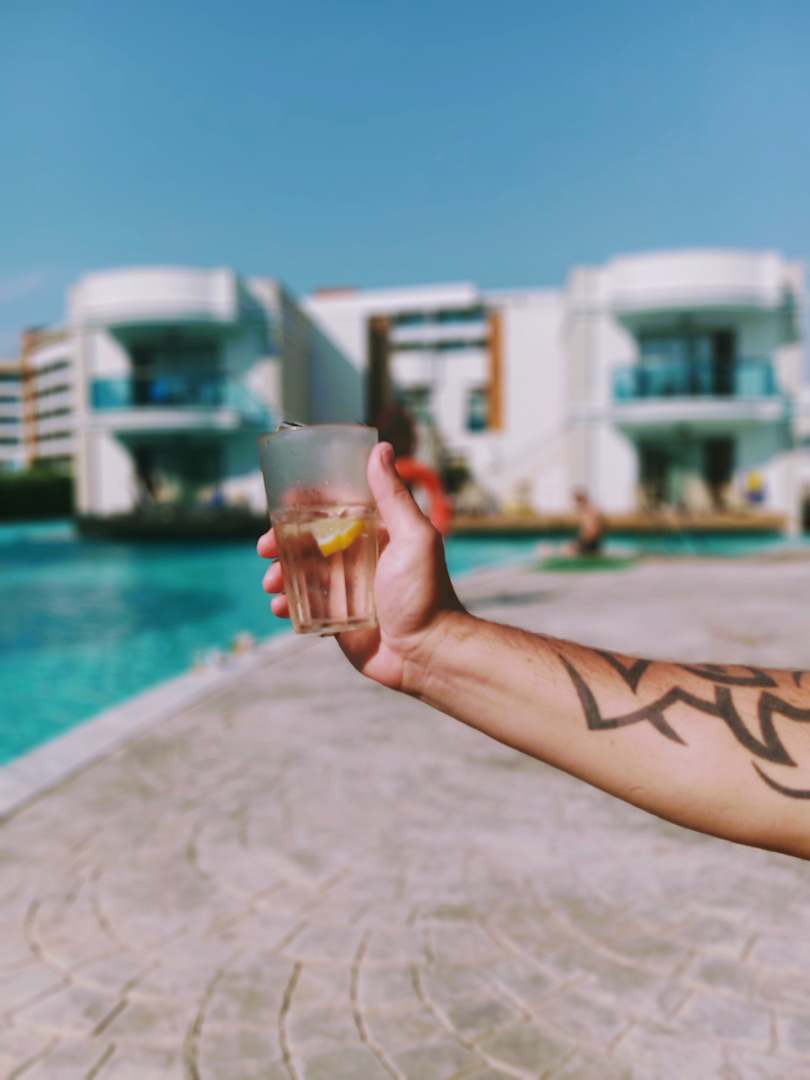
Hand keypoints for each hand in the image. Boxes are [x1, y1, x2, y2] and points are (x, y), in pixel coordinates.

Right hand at [258, 442, 461, 691]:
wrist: (427, 654)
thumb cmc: (426, 593)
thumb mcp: (413, 538)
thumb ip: (394, 496)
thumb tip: (380, 448)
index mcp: (375, 533)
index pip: (333, 509)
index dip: (304, 505)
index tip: (282, 505)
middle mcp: (358, 556)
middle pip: (308, 540)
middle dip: (281, 542)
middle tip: (265, 549)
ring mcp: (345, 587)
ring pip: (300, 572)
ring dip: (279, 573)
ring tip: (272, 583)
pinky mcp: (336, 617)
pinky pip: (303, 605)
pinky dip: (286, 603)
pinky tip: (280, 606)